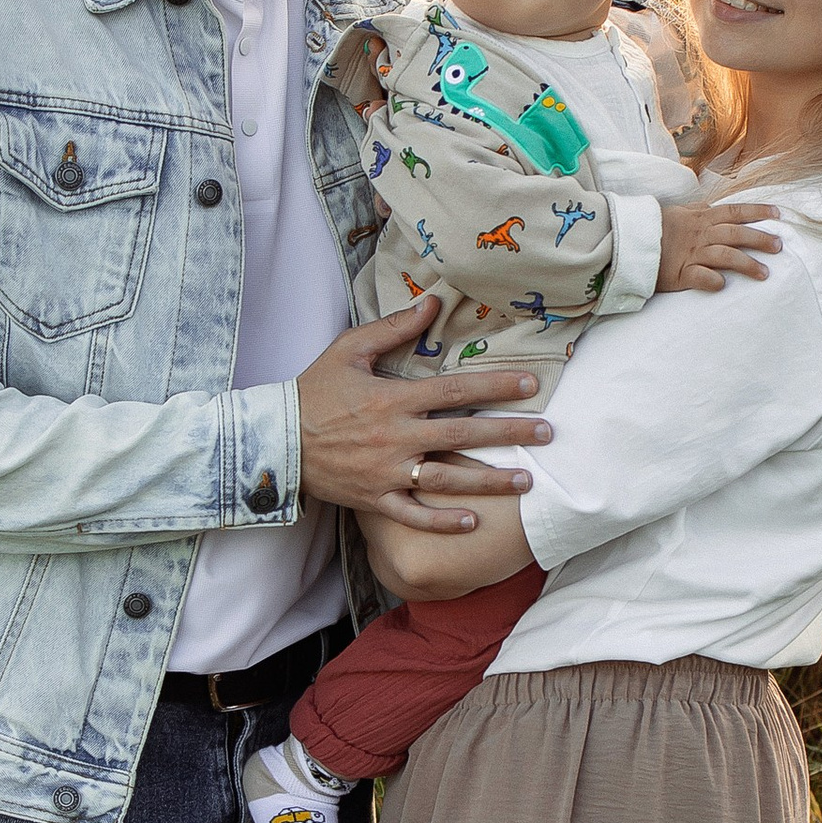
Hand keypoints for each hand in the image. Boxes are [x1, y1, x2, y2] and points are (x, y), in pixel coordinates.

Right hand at [296, 298, 550, 528]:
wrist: (274, 440)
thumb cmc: (313, 391)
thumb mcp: (349, 350)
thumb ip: (393, 327)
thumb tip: (432, 301)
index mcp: (392, 399)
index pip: (455, 390)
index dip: (495, 385)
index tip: (531, 384)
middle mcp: (395, 437)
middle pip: (463, 433)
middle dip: (509, 433)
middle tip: (547, 433)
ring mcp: (386, 472)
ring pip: (447, 478)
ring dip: (488, 481)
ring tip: (526, 481)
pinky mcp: (374, 498)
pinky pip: (413, 514)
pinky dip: (441, 521)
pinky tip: (472, 522)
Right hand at [655, 198, 781, 294]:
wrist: (626, 241)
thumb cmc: (654, 228)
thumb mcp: (678, 212)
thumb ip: (697, 210)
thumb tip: (711, 205)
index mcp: (701, 218)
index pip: (735, 212)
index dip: (757, 211)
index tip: (777, 214)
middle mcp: (700, 234)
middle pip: (735, 234)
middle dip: (759, 239)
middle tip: (779, 246)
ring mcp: (691, 253)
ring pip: (724, 256)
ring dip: (746, 264)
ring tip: (764, 273)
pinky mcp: (680, 273)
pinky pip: (699, 276)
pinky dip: (712, 280)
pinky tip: (723, 285)